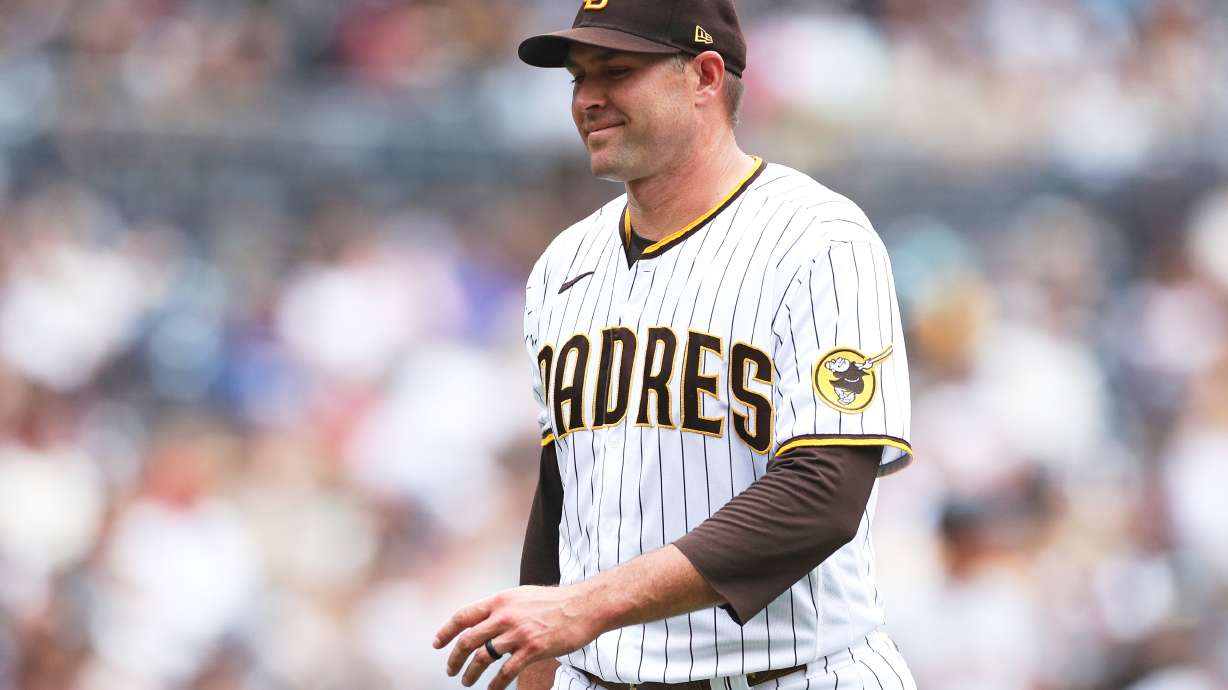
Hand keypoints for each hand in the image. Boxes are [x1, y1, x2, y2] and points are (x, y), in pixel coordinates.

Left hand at [433, 584, 603, 689]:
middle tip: (450, 670)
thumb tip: (486, 619)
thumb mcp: (522, 596)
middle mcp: (505, 615)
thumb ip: (503, 607)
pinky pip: (505, 672)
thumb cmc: (555, 602)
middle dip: (454, 658)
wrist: (584, 606)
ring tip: (466, 681)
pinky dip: (494, 684)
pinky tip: (491, 689)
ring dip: (470, 673)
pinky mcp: (532, 649)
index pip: (463, 616)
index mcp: (500, 600)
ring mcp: (518, 633)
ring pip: (482, 657)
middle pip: (467, 639)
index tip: (436, 644)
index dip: (445, 631)